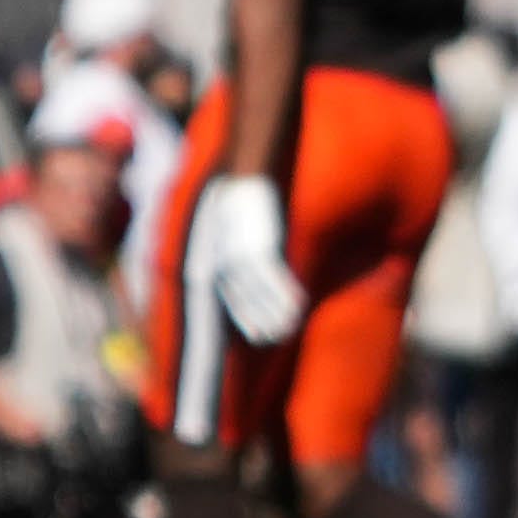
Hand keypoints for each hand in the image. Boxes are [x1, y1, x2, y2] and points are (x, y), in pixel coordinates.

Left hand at [189, 173, 304, 345]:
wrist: (243, 180)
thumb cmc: (239, 206)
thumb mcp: (232, 234)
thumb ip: (238, 254)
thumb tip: (250, 269)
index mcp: (217, 263)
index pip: (231, 300)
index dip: (245, 319)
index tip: (257, 335)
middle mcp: (226, 265)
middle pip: (246, 301)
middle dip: (262, 321)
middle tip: (276, 337)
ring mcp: (242, 258)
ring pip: (261, 295)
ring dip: (277, 313)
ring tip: (291, 328)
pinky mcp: (260, 247)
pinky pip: (275, 277)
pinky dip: (286, 293)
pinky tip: (301, 305)